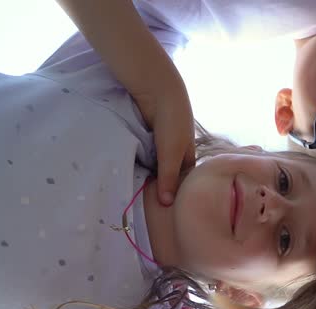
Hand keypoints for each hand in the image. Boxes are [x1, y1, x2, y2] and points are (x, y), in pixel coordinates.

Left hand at [132, 78, 195, 205]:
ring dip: (146, 174)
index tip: (166, 210)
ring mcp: (157, 145)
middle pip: (166, 174)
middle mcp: (173, 151)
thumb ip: (168, 178)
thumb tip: (166, 205)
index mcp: (187, 155)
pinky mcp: (143, 139)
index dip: (176, 193)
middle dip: (159, 185)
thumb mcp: (172, 153)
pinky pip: (140, 156)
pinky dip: (137, 163)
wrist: (156, 91)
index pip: (183, 180)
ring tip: (134, 195)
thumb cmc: (173, 122)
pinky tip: (128, 175)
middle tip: (147, 207)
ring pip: (152, 166)